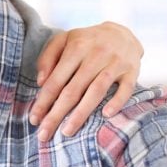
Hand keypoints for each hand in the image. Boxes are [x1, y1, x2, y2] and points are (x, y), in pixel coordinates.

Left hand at [30, 21, 142, 140]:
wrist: (122, 32)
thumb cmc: (86, 42)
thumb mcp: (64, 40)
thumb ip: (48, 58)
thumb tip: (41, 82)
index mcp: (76, 48)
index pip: (56, 80)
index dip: (43, 101)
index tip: (34, 119)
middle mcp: (95, 55)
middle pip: (73, 90)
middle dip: (56, 114)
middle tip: (44, 134)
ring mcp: (115, 63)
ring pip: (96, 91)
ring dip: (81, 113)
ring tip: (67, 132)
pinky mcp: (132, 70)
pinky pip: (126, 88)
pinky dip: (117, 101)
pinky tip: (105, 115)